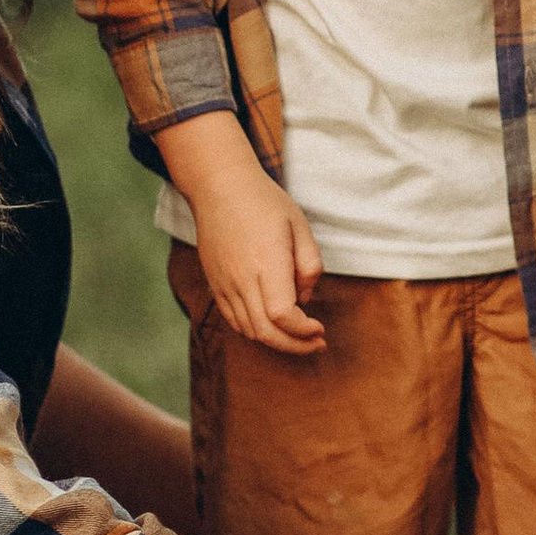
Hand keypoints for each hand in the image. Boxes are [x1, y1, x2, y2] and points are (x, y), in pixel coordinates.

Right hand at [160, 113, 325, 353]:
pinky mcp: (215, 284)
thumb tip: (304, 300)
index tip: (320, 327)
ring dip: (276, 342)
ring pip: (249, 330)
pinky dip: (255, 331)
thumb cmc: (264, 203)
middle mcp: (242, 278)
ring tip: (298, 338)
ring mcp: (225, 284)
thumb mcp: (300, 226)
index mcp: (267, 262)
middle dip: (295, 346)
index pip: (283, 316)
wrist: (220, 188)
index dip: (303, 331)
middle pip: (265, 332)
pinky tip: (273, 326)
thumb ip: (309, 266)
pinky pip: (234, 320)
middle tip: (316, 343)